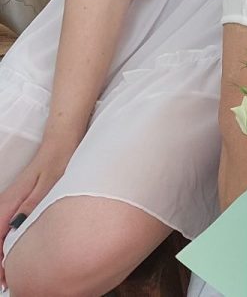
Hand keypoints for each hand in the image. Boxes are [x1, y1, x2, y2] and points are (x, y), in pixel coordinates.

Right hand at [0, 140, 74, 284]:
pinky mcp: (20, 204)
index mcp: (9, 203)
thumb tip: (17, 226)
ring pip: (0, 236)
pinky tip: (18, 254)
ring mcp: (12, 204)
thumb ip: (33, 204)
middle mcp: (6, 205)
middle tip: (9, 282)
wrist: (63, 141)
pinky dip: (9, 244)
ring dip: (3, 255)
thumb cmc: (59, 159)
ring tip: (12, 275)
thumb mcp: (51, 181)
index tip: (4, 279)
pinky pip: (8, 229)